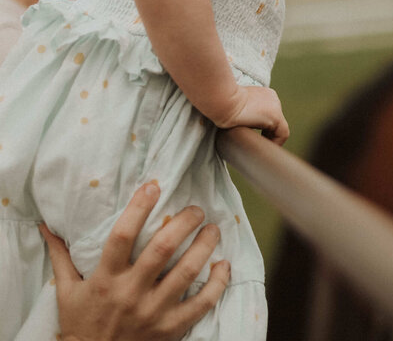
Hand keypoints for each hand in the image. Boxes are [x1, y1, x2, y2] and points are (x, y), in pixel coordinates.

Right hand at [43, 182, 229, 340]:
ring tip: (214, 229)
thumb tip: (47, 226)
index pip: (122, 235)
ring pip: (187, 271)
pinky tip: (224, 265)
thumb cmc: (81, 324)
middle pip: (163, 248)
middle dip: (184, 222)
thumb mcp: (67, 291)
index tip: (154, 187)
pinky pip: (202, 302)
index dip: (139, 208)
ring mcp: (153, 311)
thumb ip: (62, 257)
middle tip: (196, 209)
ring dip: (205, 246)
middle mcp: (130, 293)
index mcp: (105, 279)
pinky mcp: (171, 328)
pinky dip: (218, 282)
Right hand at [216, 85, 289, 144]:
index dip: (264, 127)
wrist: (222, 101)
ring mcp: (275, 106)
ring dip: (271, 139)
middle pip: (275, 121)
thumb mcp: (235, 106)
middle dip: (267, 133)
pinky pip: (282, 134)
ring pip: (280, 128)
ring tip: (260, 147)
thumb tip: (240, 125)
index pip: (269, 113)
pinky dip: (276, 143)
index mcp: (263, 95)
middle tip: (257, 142)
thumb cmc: (222, 105)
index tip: (255, 135)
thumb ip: (243, 111)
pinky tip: (264, 148)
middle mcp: (272, 99)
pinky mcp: (275, 116)